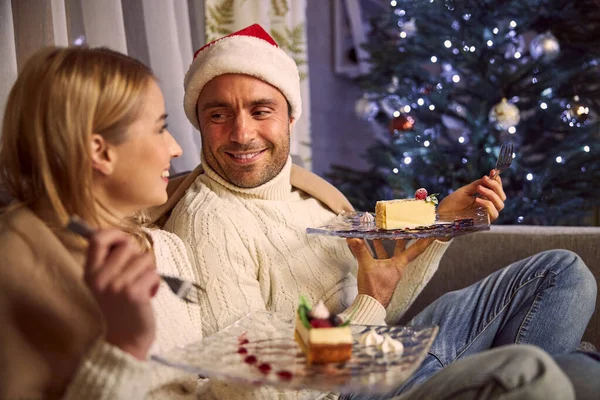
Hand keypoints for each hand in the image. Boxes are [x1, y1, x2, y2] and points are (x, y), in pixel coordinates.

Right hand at [84, 229, 159, 359]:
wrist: (126, 339)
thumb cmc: (120, 307)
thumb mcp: (105, 283)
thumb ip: (109, 261)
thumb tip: (120, 235)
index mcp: (90, 273)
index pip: (97, 239)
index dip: (114, 234)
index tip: (123, 240)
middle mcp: (101, 278)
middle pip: (128, 246)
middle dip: (137, 256)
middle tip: (134, 275)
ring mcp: (117, 286)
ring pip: (144, 259)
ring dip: (148, 271)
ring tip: (140, 287)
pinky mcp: (134, 293)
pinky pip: (154, 273)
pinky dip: (155, 283)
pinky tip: (147, 296)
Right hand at [347, 238, 433, 307]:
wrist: (370, 304)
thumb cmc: (374, 289)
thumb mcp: (367, 266)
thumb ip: (360, 251)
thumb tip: (353, 238)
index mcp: (399, 264)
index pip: (415, 250)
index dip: (425, 241)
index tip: (433, 233)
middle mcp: (396, 266)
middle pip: (403, 248)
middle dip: (404, 237)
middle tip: (408, 227)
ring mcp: (389, 270)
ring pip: (391, 252)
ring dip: (388, 242)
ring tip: (384, 232)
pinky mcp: (381, 273)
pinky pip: (381, 258)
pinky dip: (377, 250)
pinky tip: (369, 246)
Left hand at [437, 170, 505, 222]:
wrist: (441, 215)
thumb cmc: (451, 204)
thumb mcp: (464, 191)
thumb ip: (477, 185)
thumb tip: (488, 177)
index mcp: (484, 199)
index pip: (497, 190)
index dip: (497, 181)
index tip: (492, 172)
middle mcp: (488, 207)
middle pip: (502, 197)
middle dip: (495, 186)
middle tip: (485, 179)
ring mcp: (486, 215)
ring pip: (500, 205)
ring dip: (491, 194)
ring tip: (479, 188)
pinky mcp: (483, 222)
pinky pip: (493, 213)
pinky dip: (487, 204)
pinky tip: (477, 199)